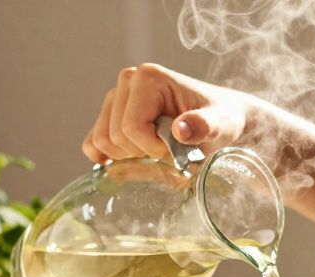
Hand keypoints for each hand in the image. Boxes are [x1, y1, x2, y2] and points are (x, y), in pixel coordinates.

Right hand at [82, 63, 254, 163]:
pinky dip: (109, 157)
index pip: (132, 128)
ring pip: (101, 142)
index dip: (153, 148)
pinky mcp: (110, 114)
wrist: (221, 117)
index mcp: (148, 78)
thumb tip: (180, 129)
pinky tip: (132, 160)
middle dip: (142, 153)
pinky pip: (93, 142)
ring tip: (157, 149)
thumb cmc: (221, 119)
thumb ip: (204, 126)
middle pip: (114, 137)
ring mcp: (116, 97)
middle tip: (170, 149)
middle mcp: (127, 81)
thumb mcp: (221, 125)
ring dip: (130, 156)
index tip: (177, 149)